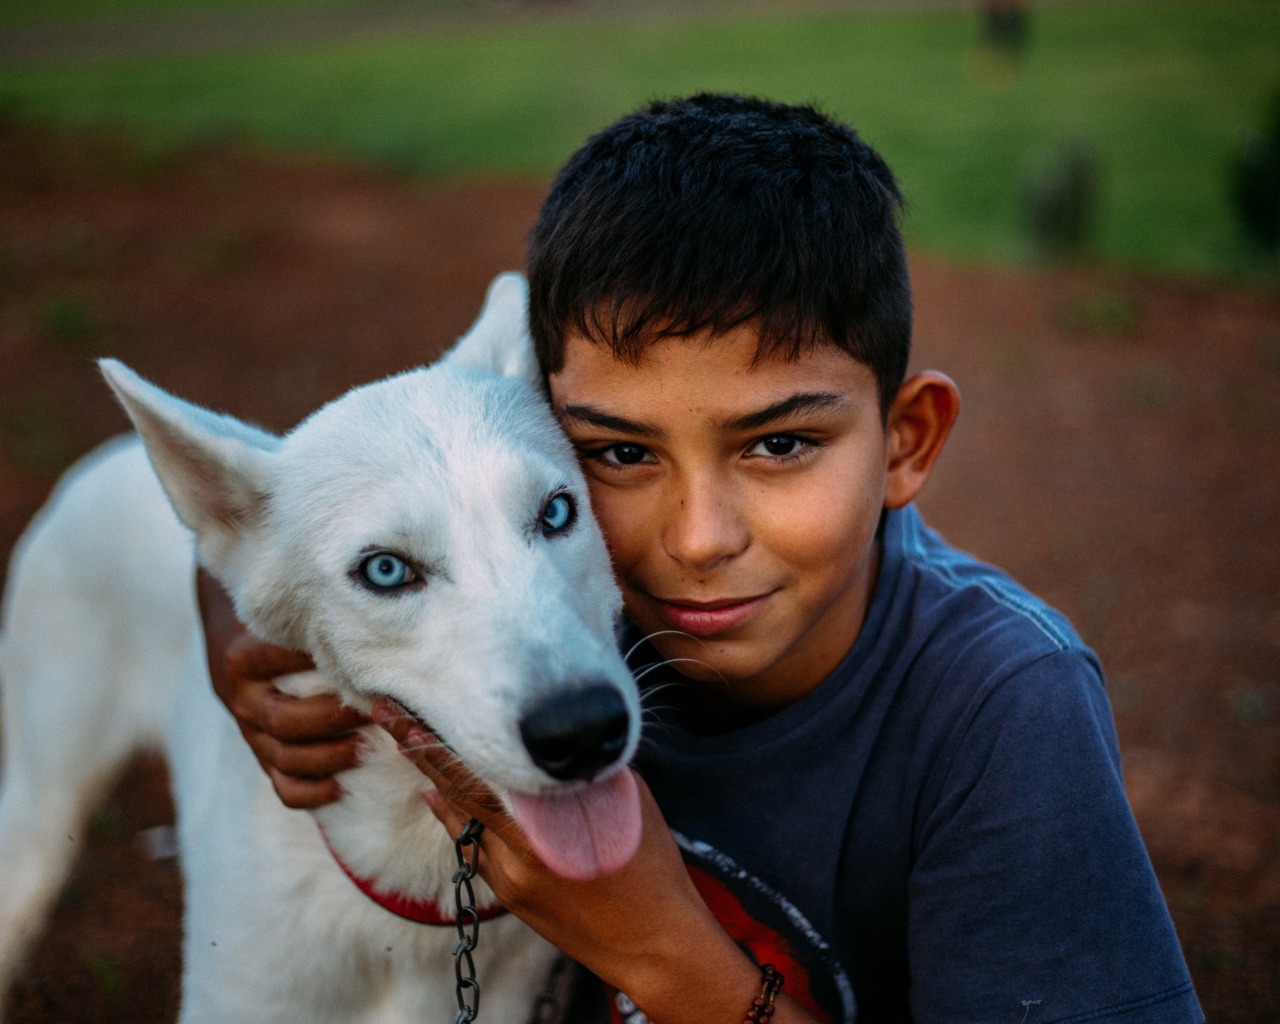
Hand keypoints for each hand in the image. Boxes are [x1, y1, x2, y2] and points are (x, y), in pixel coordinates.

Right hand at [197, 567, 369, 807]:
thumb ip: (313, 623)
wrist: (233, 645)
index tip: (357, 662)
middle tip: (374, 711)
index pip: (274, 663)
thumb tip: (372, 623)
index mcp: (242, 661)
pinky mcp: (261, 755)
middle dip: (333, 720)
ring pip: (284, 757)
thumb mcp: (282, 619)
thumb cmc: (276, 627)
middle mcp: (242, 699)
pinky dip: (310, 793)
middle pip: (284, 720)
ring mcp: (249, 732)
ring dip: (329, 757)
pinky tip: (340, 787)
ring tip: (367, 748)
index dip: (313, 663)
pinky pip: (281, 787)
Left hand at [371, 700, 818, 1023]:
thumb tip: (550, 738)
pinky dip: (456, 815)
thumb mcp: (624, 800)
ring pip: (460, 817)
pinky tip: (437, 792)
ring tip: (405, 741)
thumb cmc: (650, 863)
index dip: (440, 737)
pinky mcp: (508, 895)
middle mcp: (519, 849)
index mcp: (548, 820)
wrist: (653, 942)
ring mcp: (509, 876)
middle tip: (385, 711)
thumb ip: (582, 770)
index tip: (410, 706)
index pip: (480, 768)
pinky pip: (472, 845)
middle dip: (421, 749)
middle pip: (457, 788)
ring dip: (435, 779)